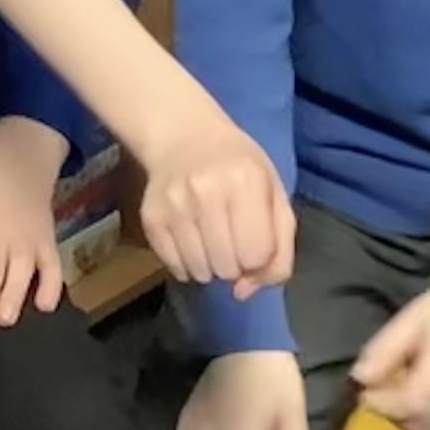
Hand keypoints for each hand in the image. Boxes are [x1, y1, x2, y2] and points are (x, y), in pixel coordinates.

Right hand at [134, 101, 294, 292]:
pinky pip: (176, 268)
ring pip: (201, 273)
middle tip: (231, 237)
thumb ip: (278, 250)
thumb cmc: (239, 168)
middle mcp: (207, 192)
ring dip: (211, 266)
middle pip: (228, 269)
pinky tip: (191, 237)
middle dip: (235, 263)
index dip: (259, 257)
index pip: (257, 255)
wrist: (184, 136)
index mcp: (247, 182)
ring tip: (211, 237)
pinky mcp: (151, 218)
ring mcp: (174, 206)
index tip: (254, 240)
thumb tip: (244, 292)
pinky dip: (188, 264)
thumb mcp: (274, 196)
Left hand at [352, 286, 429, 429]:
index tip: (366, 389)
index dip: (378, 401)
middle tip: (386, 389)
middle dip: (392, 410)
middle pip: (413, 423)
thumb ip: (386, 348)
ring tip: (407, 395)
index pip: (400, 406)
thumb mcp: (416, 318)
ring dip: (411, 420)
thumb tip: (360, 377)